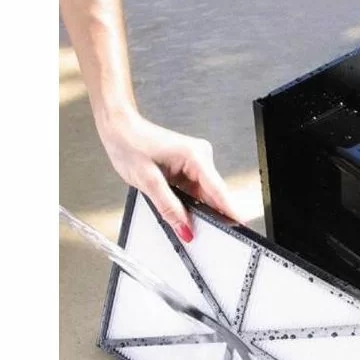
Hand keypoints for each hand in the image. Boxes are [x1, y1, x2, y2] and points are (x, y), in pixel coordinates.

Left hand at [99, 110, 241, 241]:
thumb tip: (184, 228)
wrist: (119, 127)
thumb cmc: (130, 144)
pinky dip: (188, 200)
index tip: (239, 225)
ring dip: (194, 207)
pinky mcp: (190, 166)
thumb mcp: (147, 181)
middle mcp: (201, 157)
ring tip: (178, 215)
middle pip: (213, 194)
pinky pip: (195, 190)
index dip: (229, 210)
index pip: (218, 190)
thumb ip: (168, 208)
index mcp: (195, 156)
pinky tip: (177, 205)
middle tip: (197, 231)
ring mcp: (197, 162)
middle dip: (207, 214)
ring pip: (204, 194)